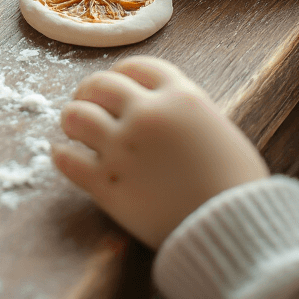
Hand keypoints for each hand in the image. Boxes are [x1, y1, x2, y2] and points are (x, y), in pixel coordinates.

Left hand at [53, 57, 268, 248]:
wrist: (234, 231)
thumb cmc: (237, 185)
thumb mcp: (219, 128)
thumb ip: (186, 112)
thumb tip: (164, 110)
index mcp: (179, 96)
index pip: (137, 66)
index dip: (122, 73)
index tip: (117, 83)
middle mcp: (147, 114)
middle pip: (100, 85)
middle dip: (90, 91)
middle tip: (87, 102)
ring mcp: (123, 149)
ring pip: (76, 115)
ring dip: (72, 118)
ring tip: (74, 129)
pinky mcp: (107, 185)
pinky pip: (68, 161)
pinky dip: (61, 155)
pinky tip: (63, 155)